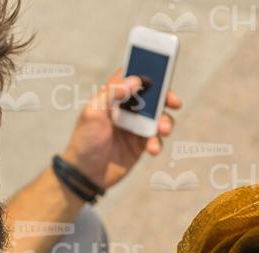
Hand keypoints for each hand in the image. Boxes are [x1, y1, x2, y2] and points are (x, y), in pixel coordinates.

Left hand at [62, 68, 181, 189]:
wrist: (85, 175)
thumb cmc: (84, 141)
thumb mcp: (93, 113)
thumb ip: (112, 93)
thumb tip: (135, 80)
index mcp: (112, 98)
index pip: (132, 78)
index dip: (147, 72)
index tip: (161, 72)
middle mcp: (125, 110)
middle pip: (152, 96)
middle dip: (166, 98)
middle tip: (174, 102)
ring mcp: (134, 127)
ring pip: (158, 118)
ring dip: (165, 122)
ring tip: (163, 130)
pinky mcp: (140, 145)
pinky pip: (156, 139)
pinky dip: (158, 142)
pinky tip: (152, 148)